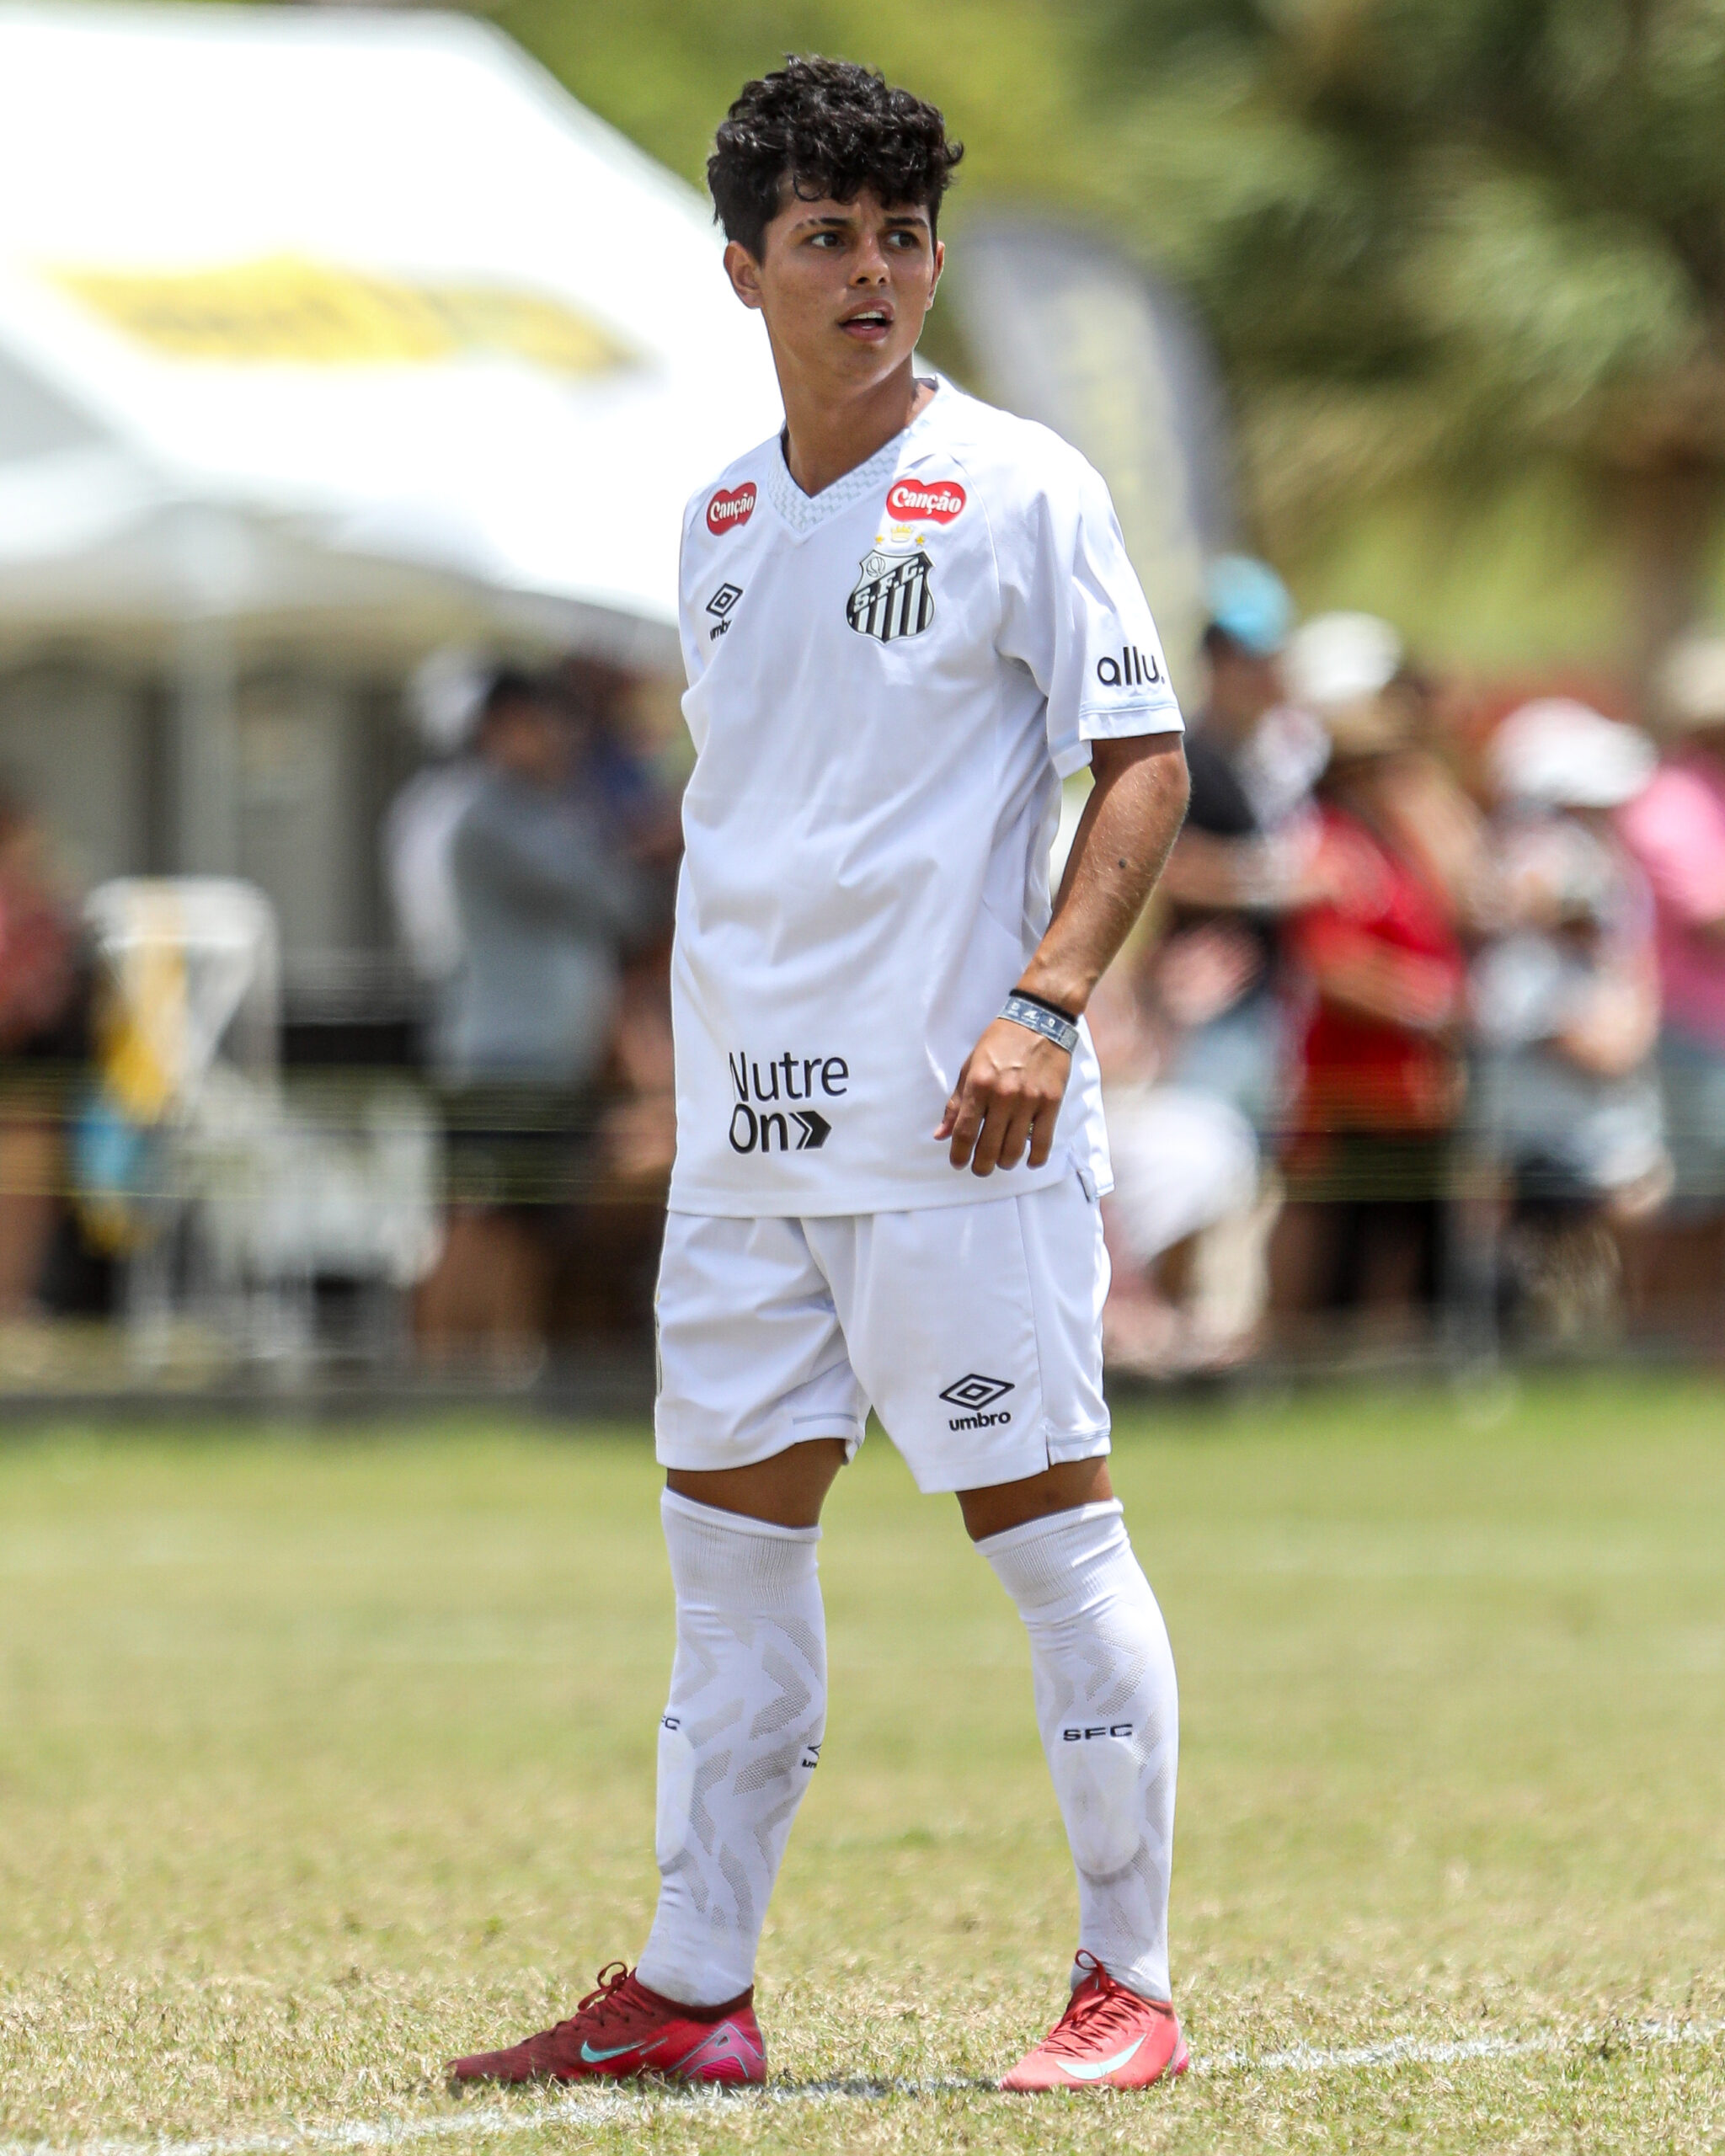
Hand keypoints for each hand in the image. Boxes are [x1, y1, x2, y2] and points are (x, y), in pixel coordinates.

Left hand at [935, 1016, 1072, 1175]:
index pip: (963, 1132)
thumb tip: (940, 1134)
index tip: (958, 1163)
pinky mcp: (1051, 1102)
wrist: (1039, 1021)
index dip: (958, 1154)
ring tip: (1002, 1161)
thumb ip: (956, 1103)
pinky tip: (1029, 1161)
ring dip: (1005, 1162)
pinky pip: (1043, 1141)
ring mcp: (1029, 1100)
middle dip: (981, 1166)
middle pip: (988, 1147)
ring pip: (1014, 1149)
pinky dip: (1035, 1158)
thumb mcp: (970, 1066)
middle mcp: (1002, 1095)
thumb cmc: (1000, 1042)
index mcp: (978, 1085)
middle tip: (980, 1169)